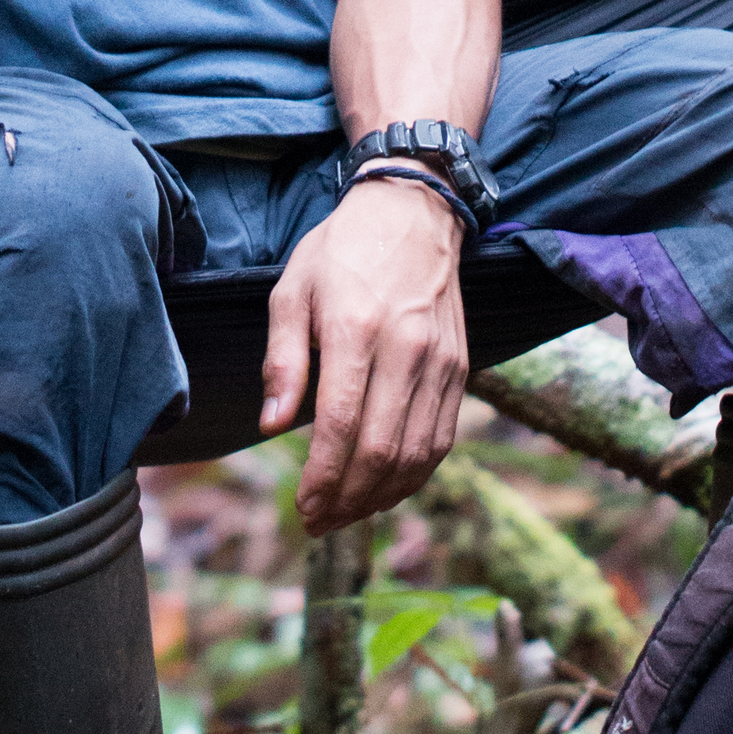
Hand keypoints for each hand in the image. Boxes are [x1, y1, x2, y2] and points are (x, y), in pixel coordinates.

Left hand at [262, 177, 467, 533]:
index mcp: (356, 328)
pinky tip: (386, 488)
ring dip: (381, 497)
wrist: (414, 211)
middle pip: (382, 450)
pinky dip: (415, 474)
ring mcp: (440, 361)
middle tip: (318, 522)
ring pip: (417, 454)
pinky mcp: (460, 368)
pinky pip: (442, 438)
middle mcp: (406, 349)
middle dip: (347, 499)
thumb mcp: (292, 290)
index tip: (303, 507)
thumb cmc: (342, 251)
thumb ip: (281, 360)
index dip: (323, 478)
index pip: (343, 425)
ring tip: (347, 514)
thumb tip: (272, 426)